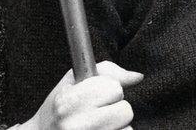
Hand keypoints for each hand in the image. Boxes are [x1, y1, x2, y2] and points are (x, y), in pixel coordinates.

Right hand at [25, 61, 143, 129]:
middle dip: (115, 109)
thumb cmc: (58, 109)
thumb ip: (106, 72)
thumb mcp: (72, 82)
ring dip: (117, 127)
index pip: (114, 88)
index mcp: (69, 101)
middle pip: (125, 110)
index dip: (108, 89)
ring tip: (98, 126)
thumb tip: (137, 77)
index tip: (94, 96)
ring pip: (127, 129)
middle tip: (98, 112)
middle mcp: (76, 125)